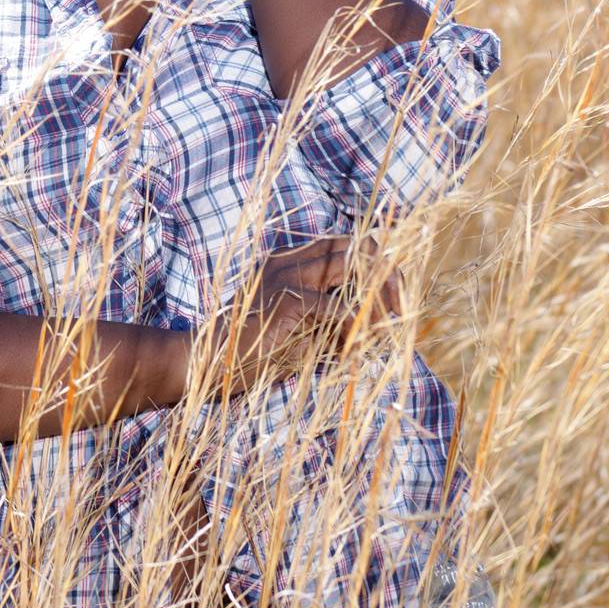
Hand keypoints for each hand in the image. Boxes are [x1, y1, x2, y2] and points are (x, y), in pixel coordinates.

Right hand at [196, 233, 402, 397]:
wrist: (208, 363)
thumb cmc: (251, 354)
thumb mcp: (299, 335)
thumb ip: (331, 326)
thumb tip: (373, 333)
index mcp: (289, 264)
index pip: (342, 245)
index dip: (373, 263)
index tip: (393, 294)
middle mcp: (288, 262)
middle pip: (351, 245)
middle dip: (384, 271)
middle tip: (400, 305)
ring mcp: (284, 277)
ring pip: (346, 265)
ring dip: (374, 294)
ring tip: (389, 321)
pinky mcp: (283, 301)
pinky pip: (330, 306)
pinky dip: (352, 322)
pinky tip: (359, 339)